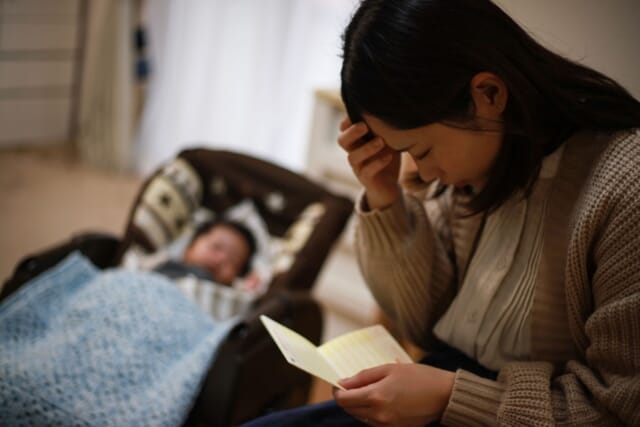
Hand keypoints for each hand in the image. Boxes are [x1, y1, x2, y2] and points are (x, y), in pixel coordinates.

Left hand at [334, 363, 454, 426]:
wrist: (444, 395)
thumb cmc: (419, 377)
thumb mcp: (389, 369)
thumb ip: (363, 377)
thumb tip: (342, 383)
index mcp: (376, 397)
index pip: (343, 400)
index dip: (338, 391)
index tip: (341, 384)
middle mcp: (379, 415)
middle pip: (350, 410)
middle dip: (349, 398)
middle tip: (357, 385)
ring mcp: (387, 426)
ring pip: (361, 417)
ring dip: (360, 405)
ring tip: (375, 391)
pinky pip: (374, 422)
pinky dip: (372, 412)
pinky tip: (384, 401)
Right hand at [338, 116, 400, 209]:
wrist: (389, 186)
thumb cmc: (387, 157)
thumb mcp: (388, 139)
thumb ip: (385, 127)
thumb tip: (393, 109)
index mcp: (356, 141)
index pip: (344, 129)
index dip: (347, 121)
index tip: (359, 113)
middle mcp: (354, 153)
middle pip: (342, 141)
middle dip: (352, 132)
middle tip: (364, 126)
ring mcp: (358, 167)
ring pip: (352, 157)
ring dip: (367, 148)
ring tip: (381, 141)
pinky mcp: (366, 180)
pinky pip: (367, 171)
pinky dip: (378, 162)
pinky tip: (389, 156)